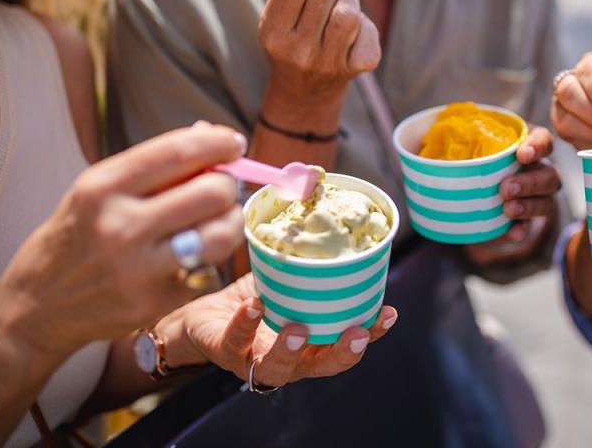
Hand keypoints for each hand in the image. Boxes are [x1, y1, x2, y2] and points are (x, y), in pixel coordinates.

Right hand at [0, 124, 247, 355]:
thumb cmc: (79, 234)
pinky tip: (188, 259)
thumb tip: (212, 136)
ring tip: (219, 222)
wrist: (37, 305)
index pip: (179, 151)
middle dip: (227, 187)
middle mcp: (119, 226)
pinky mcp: (153, 303)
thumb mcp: (100, 190)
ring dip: (230, 224)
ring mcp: (137, 269)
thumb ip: (154, 165)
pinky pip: (206, 272)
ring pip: (220, 236)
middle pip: (212, 193)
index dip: (218, 143)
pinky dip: (206, 262)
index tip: (235, 143)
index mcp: (103, 187)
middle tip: (222, 191)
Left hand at [179, 274, 397, 385]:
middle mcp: (288, 360)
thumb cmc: (252, 299)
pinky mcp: (224, 352)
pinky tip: (256, 305)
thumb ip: (308, 269)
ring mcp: (255, 361)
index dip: (371, 334)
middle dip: (341, 353)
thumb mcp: (286, 283)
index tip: (389, 313)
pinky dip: (246, 324)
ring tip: (298, 329)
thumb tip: (332, 223)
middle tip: (356, 334)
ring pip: (278, 369)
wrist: (202, 315)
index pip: (346, 344)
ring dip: (291, 350)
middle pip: (321, 367)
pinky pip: (236, 342)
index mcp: (310, 343)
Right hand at [259, 0, 380, 108]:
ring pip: (350, 7)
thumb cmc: (291, 35)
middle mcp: (298, 50)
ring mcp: (329, 62)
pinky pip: (367, 27)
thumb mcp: (279, 6)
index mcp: (272, 32)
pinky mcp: (358, 68)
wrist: (305, 91)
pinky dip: (361, 19)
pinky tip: (349, 26)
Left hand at [464, 127, 560, 265]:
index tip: (520, 154)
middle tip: (505, 188)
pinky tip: (511, 232)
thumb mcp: (470, 146)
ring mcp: (537, 195)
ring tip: (507, 210)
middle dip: (528, 182)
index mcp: (526, 145)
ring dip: (528, 205)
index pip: (543, 140)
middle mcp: (539, 169)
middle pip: (548, 174)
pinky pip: (532, 225)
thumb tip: (412, 151)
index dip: (536, 146)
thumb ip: (454, 143)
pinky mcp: (529, 217)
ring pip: (547, 200)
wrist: (478, 188)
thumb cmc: (476, 159)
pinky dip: (522, 229)